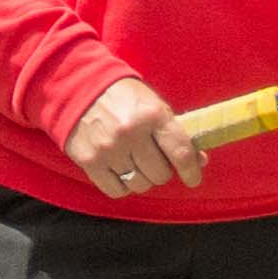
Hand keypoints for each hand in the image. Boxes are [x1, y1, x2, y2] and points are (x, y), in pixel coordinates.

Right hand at [66, 77, 204, 197]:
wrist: (78, 87)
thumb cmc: (123, 97)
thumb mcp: (154, 105)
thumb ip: (176, 132)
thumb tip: (199, 161)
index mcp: (152, 115)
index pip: (180, 152)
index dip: (191, 171)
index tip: (193, 179)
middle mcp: (131, 133)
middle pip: (159, 174)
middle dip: (161, 171)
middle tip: (153, 159)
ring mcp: (109, 149)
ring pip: (139, 184)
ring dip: (141, 179)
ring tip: (134, 162)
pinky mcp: (90, 161)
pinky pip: (116, 191)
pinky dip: (122, 185)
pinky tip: (120, 170)